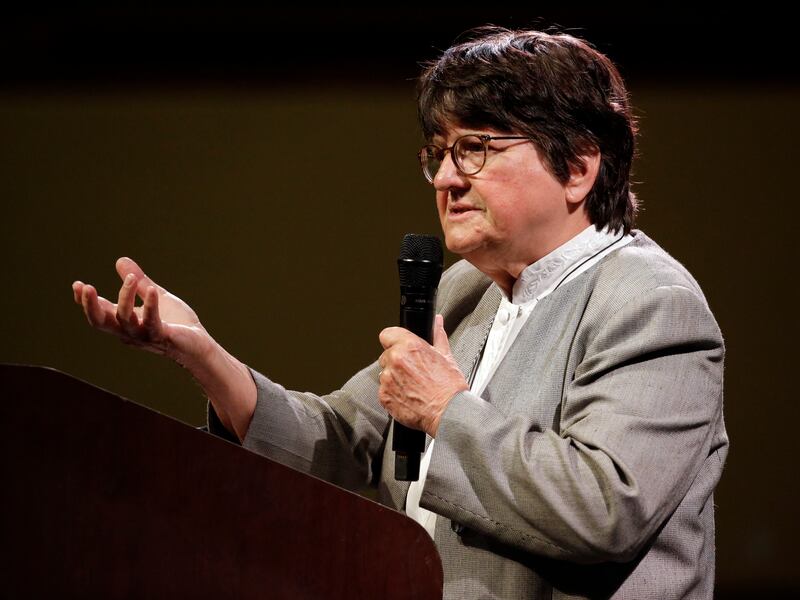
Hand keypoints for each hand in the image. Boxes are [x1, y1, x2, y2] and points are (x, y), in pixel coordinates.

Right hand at [72, 257, 209, 364]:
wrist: (199, 343)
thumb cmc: (177, 323)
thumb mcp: (155, 295)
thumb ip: (139, 281)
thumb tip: (121, 260)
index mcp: (125, 322)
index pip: (99, 313)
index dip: (85, 301)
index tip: (77, 284)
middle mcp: (129, 331)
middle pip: (101, 322)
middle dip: (90, 305)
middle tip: (86, 287)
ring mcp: (144, 335)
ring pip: (124, 319)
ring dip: (125, 297)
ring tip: (132, 278)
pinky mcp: (162, 336)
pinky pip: (152, 322)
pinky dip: (150, 305)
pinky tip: (152, 290)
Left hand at [378, 315, 467, 436]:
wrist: (448, 413)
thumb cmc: (449, 388)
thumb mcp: (446, 356)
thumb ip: (437, 336)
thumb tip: (437, 322)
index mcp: (410, 346)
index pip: (387, 334)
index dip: (393, 340)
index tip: (398, 346)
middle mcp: (396, 360)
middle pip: (386, 355)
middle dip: (396, 362)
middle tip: (413, 371)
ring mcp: (388, 379)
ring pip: (384, 373)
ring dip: (394, 378)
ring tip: (412, 386)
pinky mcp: (384, 396)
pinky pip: (383, 390)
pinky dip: (393, 393)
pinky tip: (408, 396)